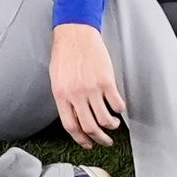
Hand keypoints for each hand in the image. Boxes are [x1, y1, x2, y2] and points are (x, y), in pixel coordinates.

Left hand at [47, 21, 126, 146]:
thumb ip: (65, 98)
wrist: (75, 33)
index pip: (71, 126)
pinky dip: (119, 110)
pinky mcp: (106, 81)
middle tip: (105, 141)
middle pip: (89, 127)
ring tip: (113, 125)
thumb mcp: (56, 79)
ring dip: (111, 126)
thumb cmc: (64, 53)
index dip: (81, 139)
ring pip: (105, 119)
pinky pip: (117, 104)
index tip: (88, 144)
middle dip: (99, 139)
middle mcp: (76, 95)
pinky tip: (118, 108)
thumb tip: (74, 116)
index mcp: (61, 95)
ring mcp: (92, 88)